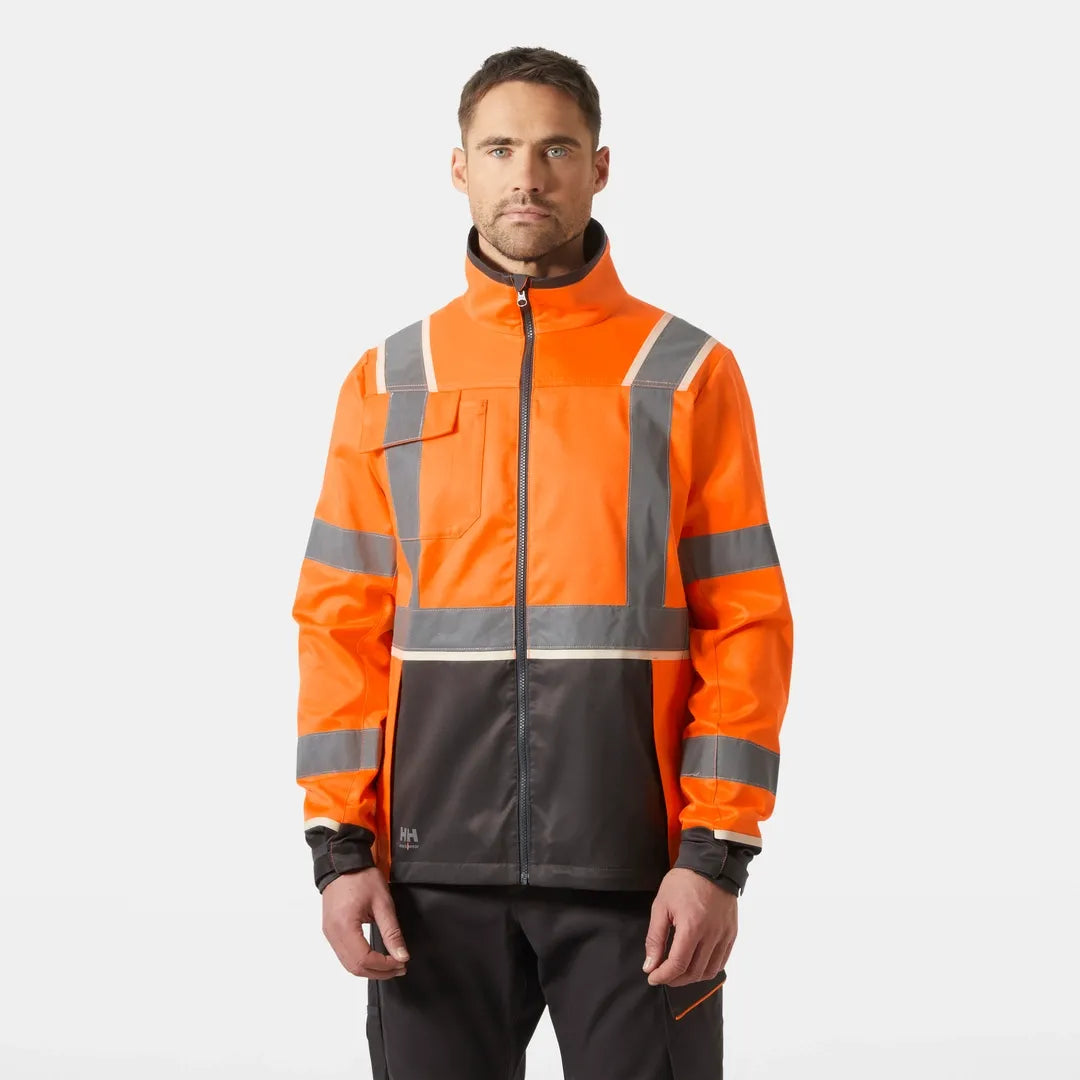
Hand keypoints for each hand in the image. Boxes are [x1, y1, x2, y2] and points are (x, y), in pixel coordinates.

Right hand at [322, 866, 409, 979]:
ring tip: (390, 965)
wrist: (343, 863)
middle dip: (379, 972)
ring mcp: (329, 934)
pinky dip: (360, 962)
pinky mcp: (331, 931)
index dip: (384, 966)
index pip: (364, 959)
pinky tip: (375, 958)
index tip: (401, 962)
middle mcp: (333, 934)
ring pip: (348, 965)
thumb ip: (392, 931)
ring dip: (370, 970)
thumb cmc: (361, 877)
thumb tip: (402, 955)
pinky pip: (344, 955)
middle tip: (399, 967)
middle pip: (355, 967)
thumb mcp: (383, 902)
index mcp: (344, 926)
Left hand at [643, 867, 736, 986]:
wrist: (711, 864)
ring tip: (678, 972)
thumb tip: (650, 965)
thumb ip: (655, 938)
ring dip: (692, 978)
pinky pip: (722, 961)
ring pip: (709, 971)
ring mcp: (724, 935)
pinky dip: (708, 969)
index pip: (678, 964)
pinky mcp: (732, 933)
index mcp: (692, 926)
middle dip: (675, 979)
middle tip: (662, 975)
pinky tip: (696, 964)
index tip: (652, 977)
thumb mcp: (661, 905)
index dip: (663, 976)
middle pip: (694, 972)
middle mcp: (711, 934)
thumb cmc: (683, 882)